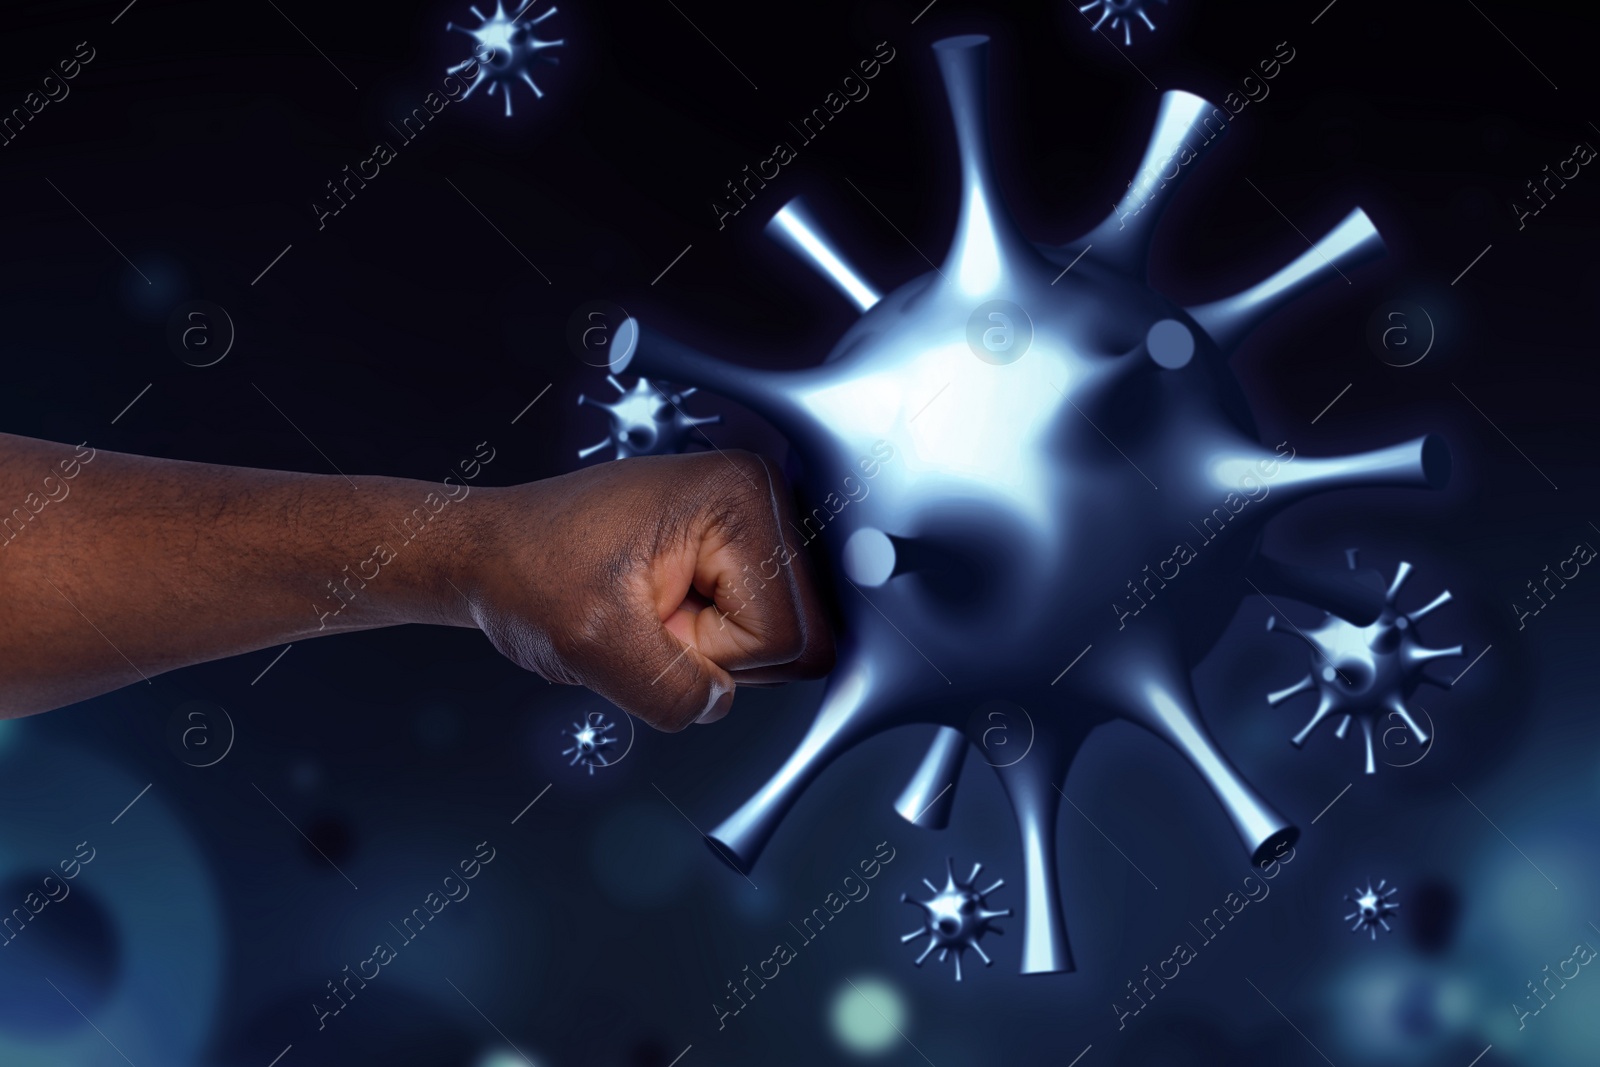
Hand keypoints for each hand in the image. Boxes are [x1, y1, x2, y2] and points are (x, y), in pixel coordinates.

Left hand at [462, 451, 834, 730]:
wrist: (494, 553)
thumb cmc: (528, 572)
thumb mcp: (589, 643)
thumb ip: (668, 690)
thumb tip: (719, 705)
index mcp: (744, 497)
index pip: (786, 635)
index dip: (710, 652)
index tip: (647, 615)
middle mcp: (766, 499)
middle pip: (803, 639)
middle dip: (720, 652)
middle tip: (650, 616)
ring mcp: (757, 525)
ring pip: (785, 645)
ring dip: (712, 650)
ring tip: (652, 610)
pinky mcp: (743, 551)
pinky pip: (761, 635)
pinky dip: (709, 642)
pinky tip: (664, 609)